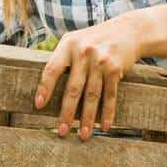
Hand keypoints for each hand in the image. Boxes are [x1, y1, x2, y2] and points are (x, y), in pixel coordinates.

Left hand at [33, 14, 143, 140]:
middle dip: (67, 112)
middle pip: (73, 88)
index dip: (45, 88)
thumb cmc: (95, 39)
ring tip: (83, 135)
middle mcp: (84, 52)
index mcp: (69, 44)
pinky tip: (105, 126)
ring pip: (92, 95)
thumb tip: (43, 88)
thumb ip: (62, 58)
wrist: (128, 30)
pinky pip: (110, 95)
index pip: (52, 68)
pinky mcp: (116, 69)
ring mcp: (101, 61)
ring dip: (87, 118)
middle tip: (62, 131)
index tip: (39, 106)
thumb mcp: (76, 41)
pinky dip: (107, 112)